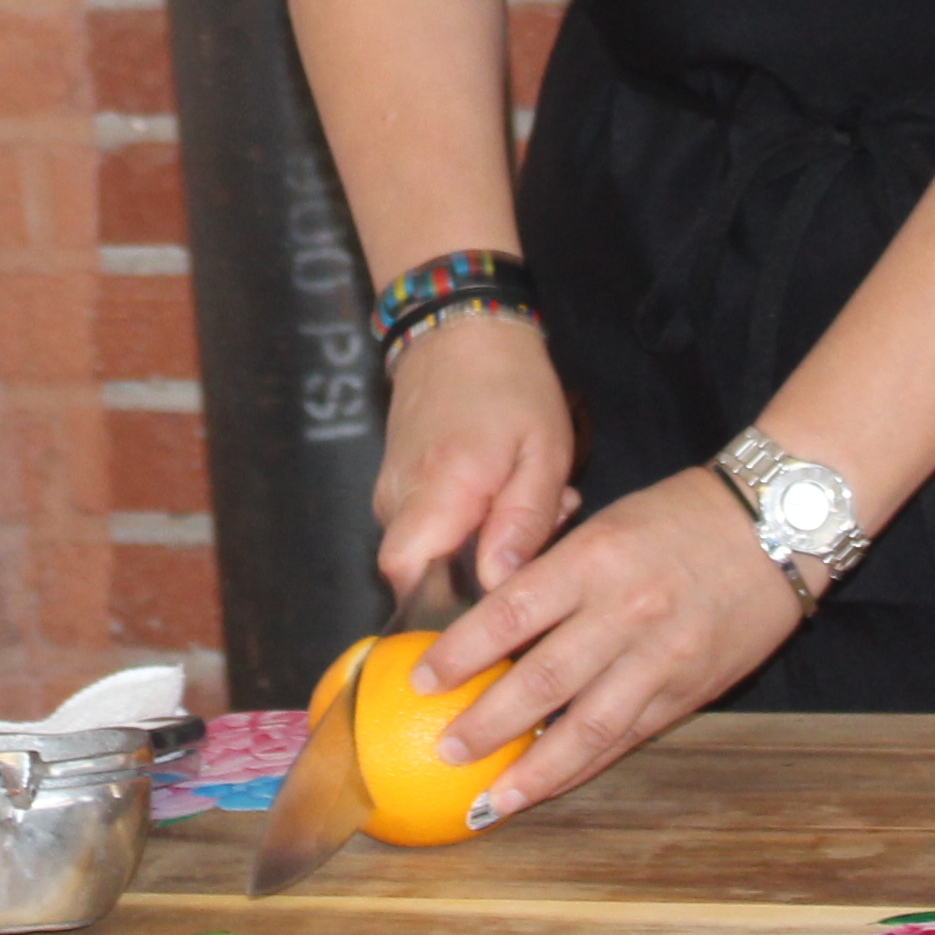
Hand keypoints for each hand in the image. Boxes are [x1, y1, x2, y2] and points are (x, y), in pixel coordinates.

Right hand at [372, 315, 572, 602]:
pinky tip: (508, 497)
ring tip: (536, 506)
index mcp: (438, 492)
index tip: (495, 599)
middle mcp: (399, 498)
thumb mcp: (544, 452)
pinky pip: (426, 527)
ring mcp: (391, 489)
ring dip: (481, 546)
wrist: (462, 330)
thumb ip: (523, 522)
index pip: (406, 576)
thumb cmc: (512, 388)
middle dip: (480, 574)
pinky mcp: (396, 482)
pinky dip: (468, 525)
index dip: (441, 604)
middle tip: (539, 535)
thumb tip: (497, 586)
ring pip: (428, 551)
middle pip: (422, 573)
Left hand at [411, 468, 799, 820]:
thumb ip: (552, 575)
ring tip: (492, 800)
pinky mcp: (689, 691)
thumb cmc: (681, 516)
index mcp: (594, 560)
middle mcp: (626, 612)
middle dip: (487, 724)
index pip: (512, 613)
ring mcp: (661, 658)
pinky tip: (550, 785)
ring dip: (534, 771)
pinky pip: (627, 738)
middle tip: (444, 751)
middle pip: (543, 681)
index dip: (461, 653)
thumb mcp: (605, 526)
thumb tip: (487, 625)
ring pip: (588, 728)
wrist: (777, 524)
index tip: (420, 681)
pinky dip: (584, 766)